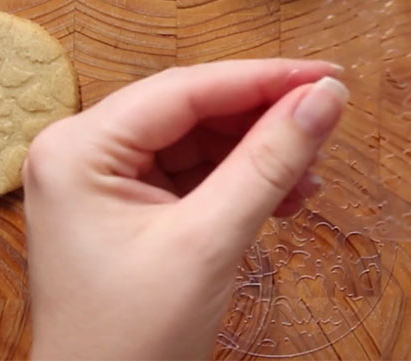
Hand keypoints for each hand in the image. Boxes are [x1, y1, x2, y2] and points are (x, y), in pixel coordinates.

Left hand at [23, 60, 348, 359]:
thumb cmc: (132, 341)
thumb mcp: (209, 242)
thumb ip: (270, 161)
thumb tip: (328, 96)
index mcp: (80, 148)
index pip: (187, 89)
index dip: (265, 78)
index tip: (331, 75)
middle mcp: (83, 151)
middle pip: (194, 109)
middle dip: (265, 119)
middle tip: (330, 121)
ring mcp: (103, 180)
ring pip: (201, 140)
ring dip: (260, 153)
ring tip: (312, 174)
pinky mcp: (127, 208)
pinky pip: (196, 174)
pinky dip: (243, 181)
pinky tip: (286, 197)